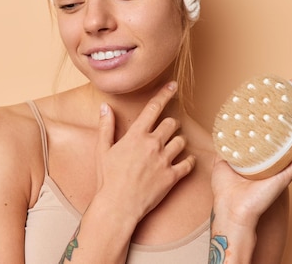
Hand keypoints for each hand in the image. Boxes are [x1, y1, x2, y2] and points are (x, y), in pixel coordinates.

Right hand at [93, 82, 195, 222]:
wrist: (117, 206)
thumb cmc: (107, 179)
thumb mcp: (102, 150)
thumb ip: (106, 126)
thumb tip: (105, 107)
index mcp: (136, 135)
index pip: (153, 108)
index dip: (165, 93)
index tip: (174, 85)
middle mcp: (152, 144)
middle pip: (171, 123)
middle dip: (170, 124)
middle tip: (166, 130)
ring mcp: (164, 160)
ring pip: (181, 141)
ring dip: (178, 141)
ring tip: (172, 146)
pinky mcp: (172, 177)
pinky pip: (188, 163)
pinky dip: (189, 161)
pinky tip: (185, 162)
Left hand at [210, 78, 291, 226]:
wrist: (231, 210)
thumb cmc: (226, 191)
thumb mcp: (221, 161)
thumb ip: (224, 147)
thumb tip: (221, 132)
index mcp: (260, 153)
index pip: (271, 126)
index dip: (276, 108)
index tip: (280, 90)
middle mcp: (273, 157)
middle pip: (288, 127)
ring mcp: (281, 165)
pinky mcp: (286, 175)